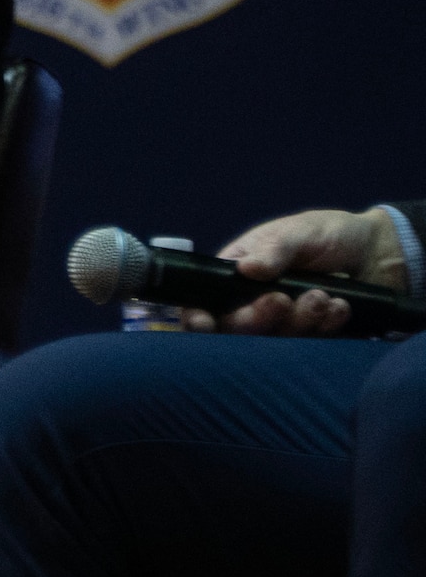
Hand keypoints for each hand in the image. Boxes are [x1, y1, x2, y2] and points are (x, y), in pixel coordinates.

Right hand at [180, 207, 406, 334]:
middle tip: (284, 300)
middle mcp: (253, 300)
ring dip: (299, 321)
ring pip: (274, 339)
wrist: (379, 252)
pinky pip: (309, 344)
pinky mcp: (312, 335)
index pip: (204, 299)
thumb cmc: (329, 233)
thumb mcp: (299, 231)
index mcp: (237, 272)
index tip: (204, 322)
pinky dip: (325, 327)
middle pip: (236, 326)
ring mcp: (283, 321)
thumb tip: (247, 268)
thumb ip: (275, 250)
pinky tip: (341, 307)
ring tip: (324, 296)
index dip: (196, 316)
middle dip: (258, 317)